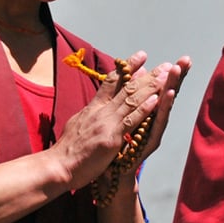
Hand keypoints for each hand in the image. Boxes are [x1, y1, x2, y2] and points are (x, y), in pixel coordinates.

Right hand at [52, 52, 188, 188]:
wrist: (57, 166)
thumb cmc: (67, 150)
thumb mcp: (77, 123)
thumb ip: (90, 112)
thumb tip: (96, 104)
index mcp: (93, 107)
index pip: (112, 81)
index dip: (128, 67)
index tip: (142, 56)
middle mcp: (101, 111)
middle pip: (127, 87)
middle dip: (148, 75)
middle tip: (165, 64)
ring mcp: (107, 123)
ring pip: (132, 100)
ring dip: (151, 87)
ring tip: (166, 76)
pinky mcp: (112, 138)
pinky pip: (131, 121)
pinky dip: (144, 109)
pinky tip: (156, 99)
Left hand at [124, 53, 191, 168]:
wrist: (112, 174)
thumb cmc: (118, 144)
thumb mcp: (123, 113)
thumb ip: (133, 94)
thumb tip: (139, 70)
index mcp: (147, 111)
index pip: (162, 89)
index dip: (172, 74)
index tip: (184, 59)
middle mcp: (153, 120)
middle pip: (167, 94)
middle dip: (177, 77)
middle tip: (186, 60)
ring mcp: (153, 131)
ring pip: (163, 106)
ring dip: (170, 87)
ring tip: (177, 71)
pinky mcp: (149, 142)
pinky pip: (156, 122)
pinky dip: (162, 108)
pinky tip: (167, 95)